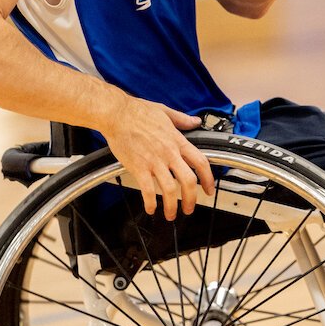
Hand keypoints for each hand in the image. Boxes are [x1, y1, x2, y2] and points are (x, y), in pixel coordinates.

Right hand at [101, 97, 215, 219]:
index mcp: (177, 141)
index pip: (200, 162)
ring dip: (172, 206)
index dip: (208, 179)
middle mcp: (168, 153)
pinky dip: (151, 202)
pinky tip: (151, 208)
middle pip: (188, 181)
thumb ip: (182, 119)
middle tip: (189, 208)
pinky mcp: (138, 167)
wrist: (116, 114)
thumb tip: (195, 121)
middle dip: (191, 199)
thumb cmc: (137, 111)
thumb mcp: (166, 112)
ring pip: (170, 189)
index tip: (208, 189)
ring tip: (171, 214)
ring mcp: (154, 161)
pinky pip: (148, 190)